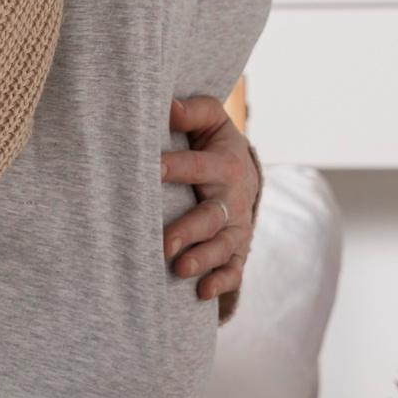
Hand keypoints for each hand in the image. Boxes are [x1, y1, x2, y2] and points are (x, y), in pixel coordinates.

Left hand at [159, 94, 258, 303]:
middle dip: (189, 231)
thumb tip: (167, 106)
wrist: (246, 172)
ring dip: (202, 259)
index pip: (198, 166)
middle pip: (212, 217)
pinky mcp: (237, 250)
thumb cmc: (215, 143)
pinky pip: (234, 270)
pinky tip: (202, 292)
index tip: (151, 171)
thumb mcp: (210, 120)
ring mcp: (236, 228)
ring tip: (179, 268)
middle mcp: (233, 199)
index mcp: (224, 165)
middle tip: (164, 243)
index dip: (176, 168)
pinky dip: (221, 282)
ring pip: (222, 247)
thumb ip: (191, 112)